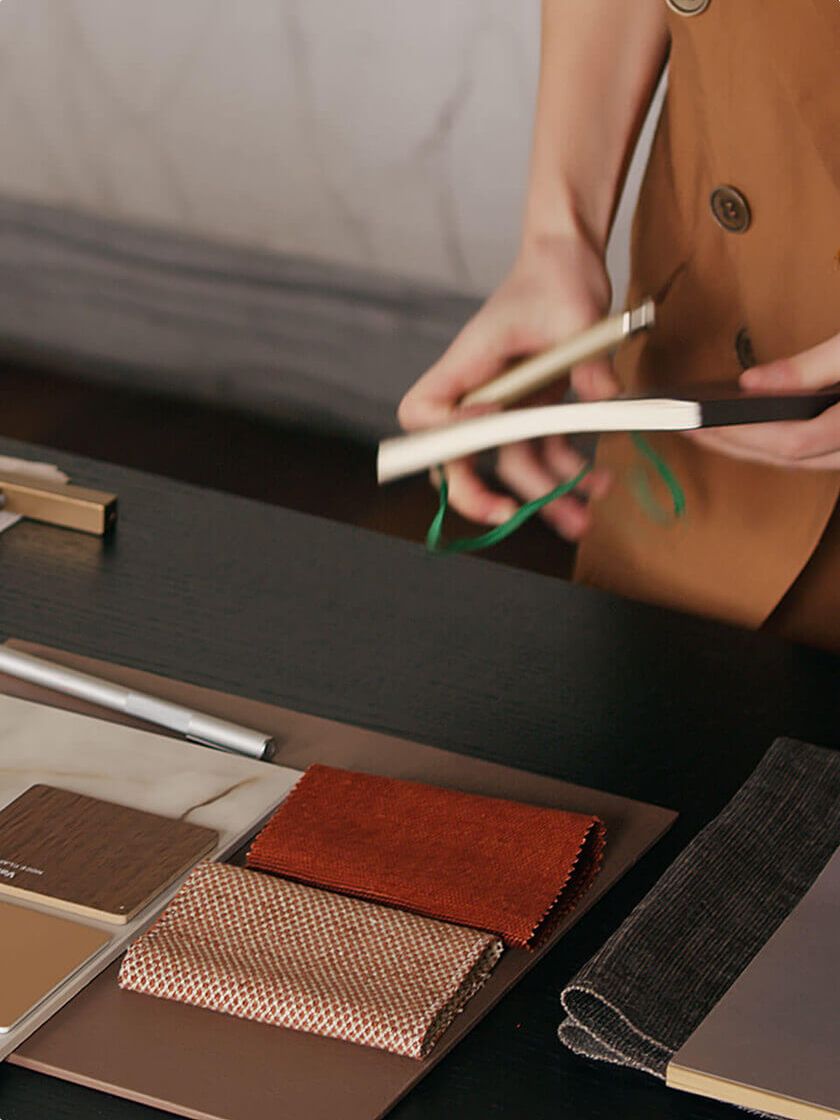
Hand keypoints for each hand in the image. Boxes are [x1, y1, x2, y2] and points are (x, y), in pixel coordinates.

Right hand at [397, 237, 616, 540]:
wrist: (568, 262)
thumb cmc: (556, 277)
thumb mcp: (576, 314)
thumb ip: (588, 362)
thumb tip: (606, 398)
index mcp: (470, 364)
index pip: (425, 413)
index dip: (447, 435)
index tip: (485, 436)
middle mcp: (479, 392)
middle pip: (455, 458)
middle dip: (478, 495)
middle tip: (509, 517)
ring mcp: (505, 406)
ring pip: (508, 466)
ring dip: (543, 497)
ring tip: (582, 520)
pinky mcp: (532, 411)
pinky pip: (542, 455)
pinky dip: (567, 473)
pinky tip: (597, 481)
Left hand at [687, 333, 839, 469]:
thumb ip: (813, 365)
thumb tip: (753, 382)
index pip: (793, 442)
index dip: (744, 432)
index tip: (708, 419)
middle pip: (785, 458)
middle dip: (732, 444)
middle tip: (689, 428)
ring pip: (794, 462)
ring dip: (748, 448)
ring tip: (707, 430)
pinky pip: (806, 453)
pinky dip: (772, 441)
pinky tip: (746, 428)